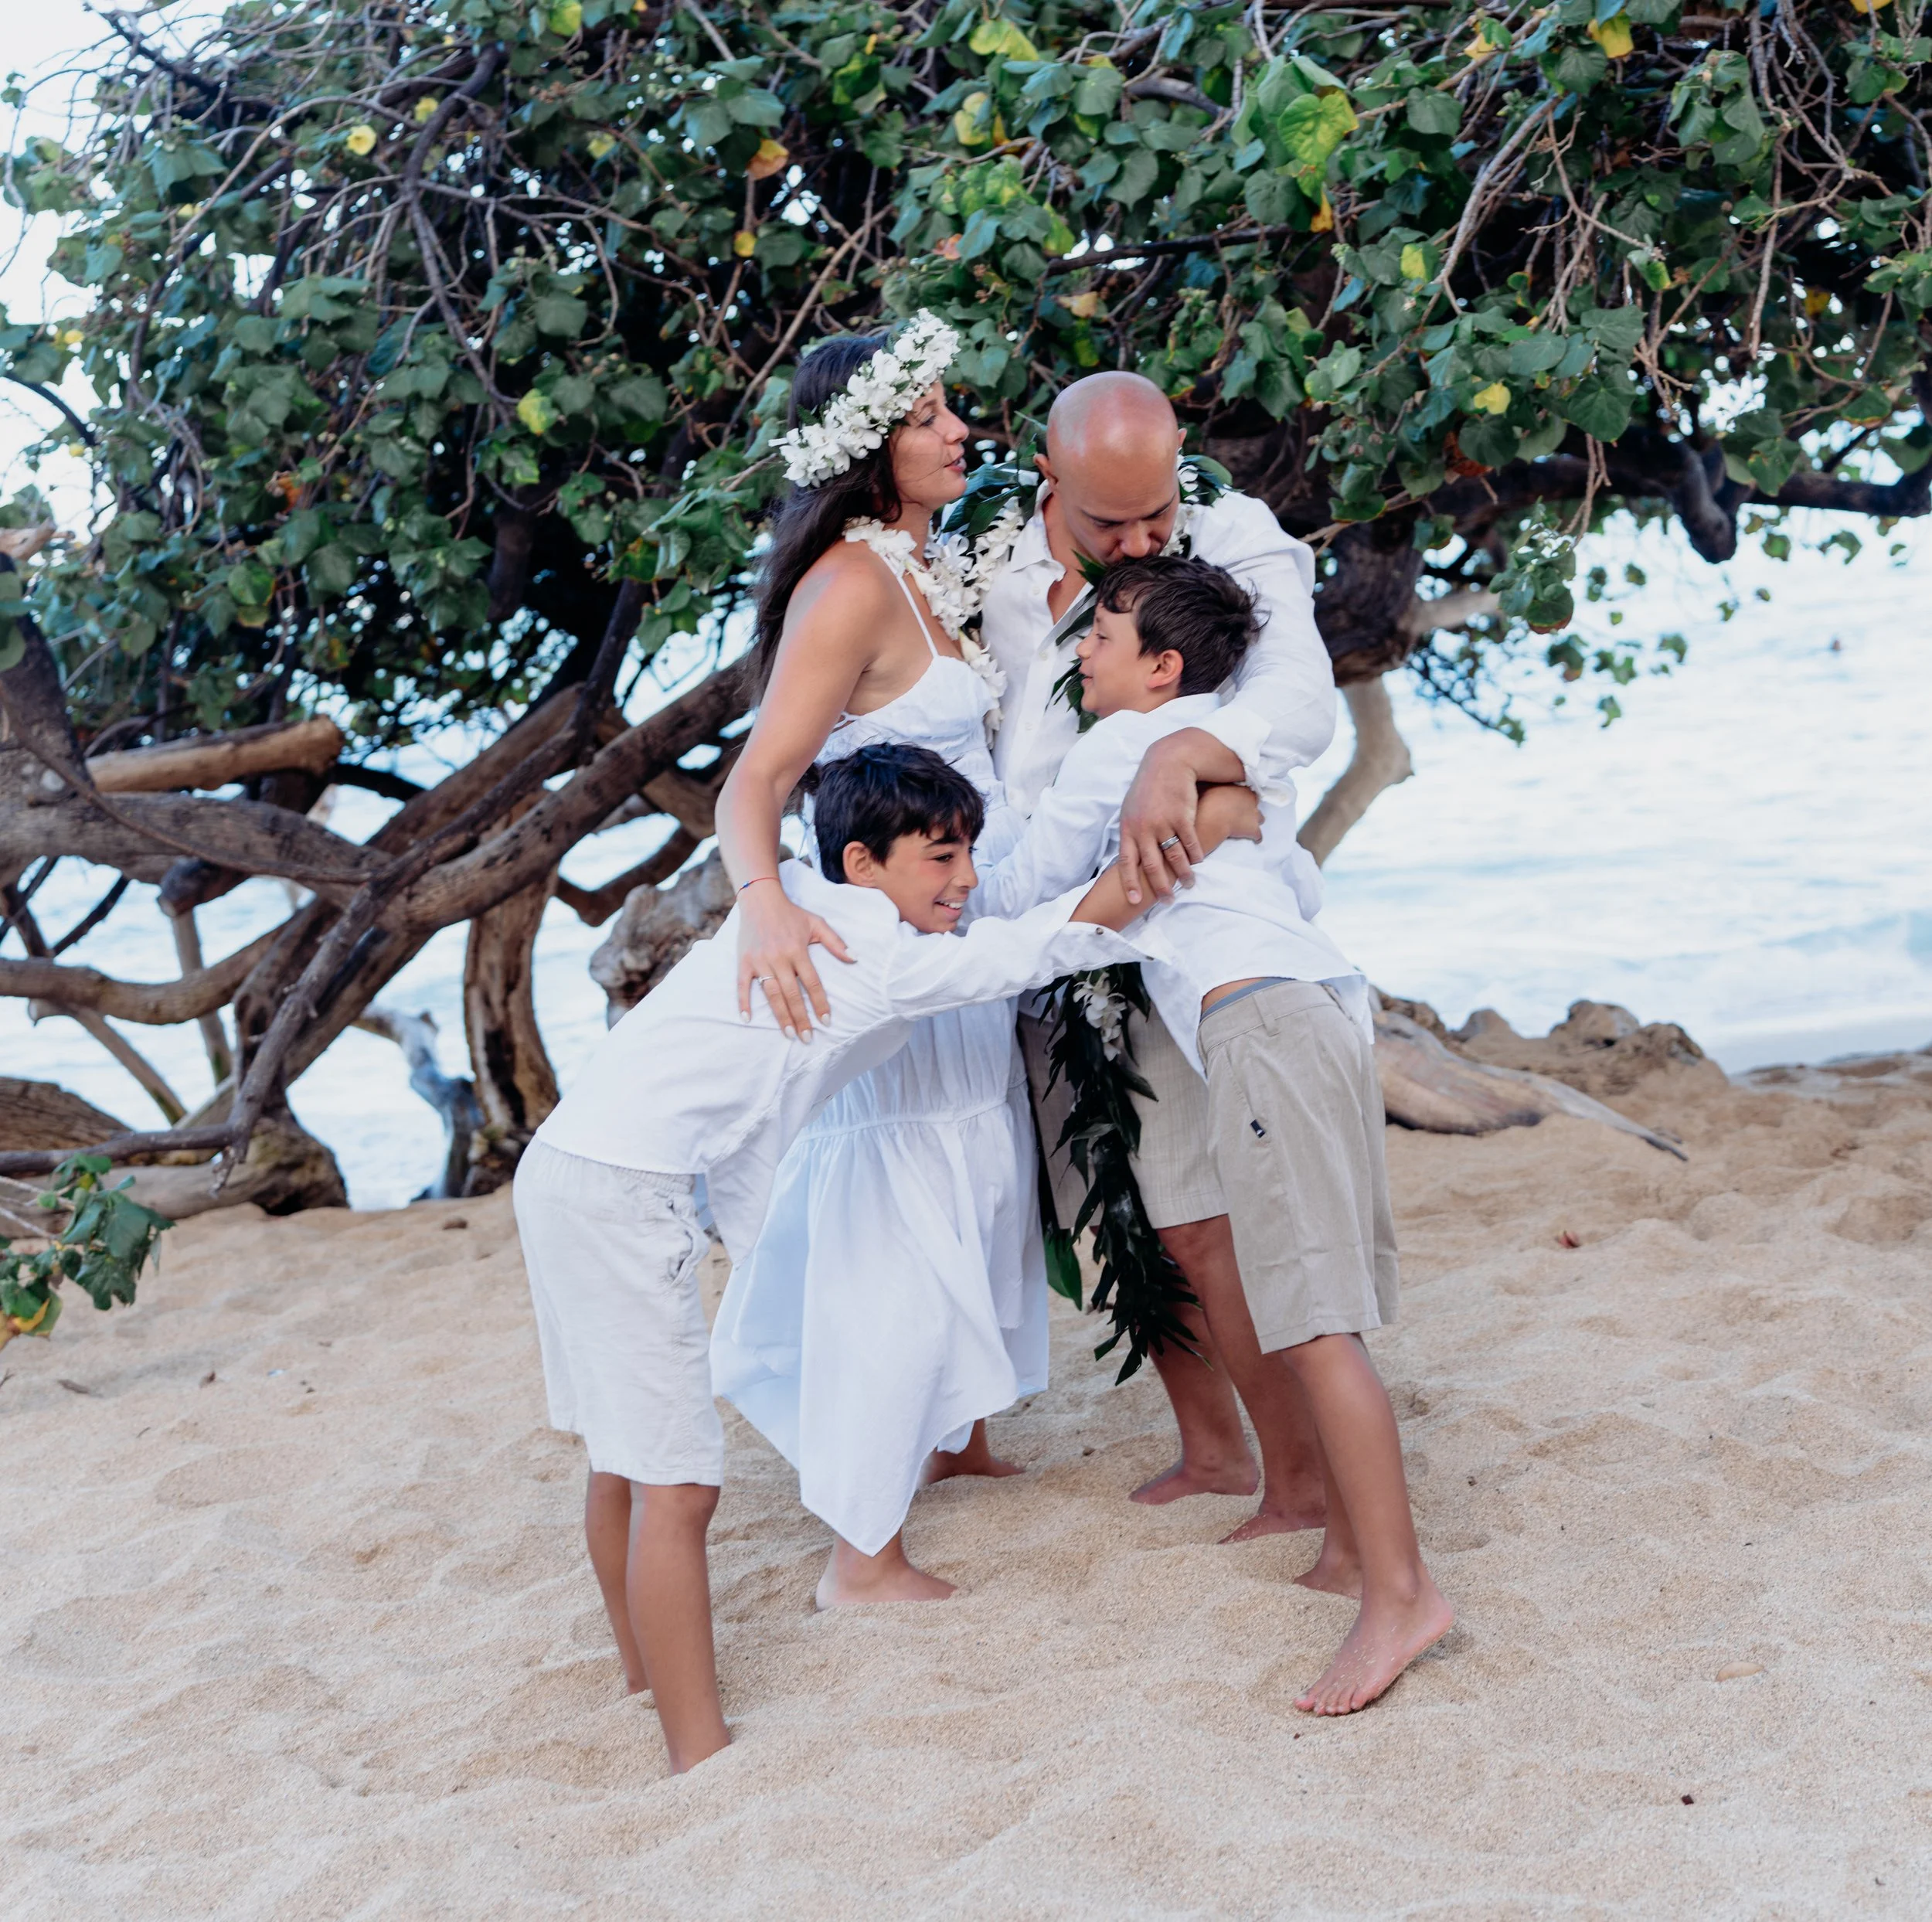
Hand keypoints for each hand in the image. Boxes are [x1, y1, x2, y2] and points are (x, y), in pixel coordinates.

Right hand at [736, 880, 852, 1038]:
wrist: (760, 899)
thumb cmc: (792, 914)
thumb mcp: (817, 923)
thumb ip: (836, 942)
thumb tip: (855, 959)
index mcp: (798, 951)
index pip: (812, 983)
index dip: (819, 1004)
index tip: (826, 1021)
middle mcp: (779, 958)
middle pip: (792, 994)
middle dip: (801, 1018)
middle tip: (807, 1038)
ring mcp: (760, 961)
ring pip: (771, 994)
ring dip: (780, 1015)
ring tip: (789, 1033)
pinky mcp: (744, 961)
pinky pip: (742, 986)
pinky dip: (743, 1002)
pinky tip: (747, 1020)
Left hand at [1116, 737, 1205, 905]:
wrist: (1169, 762)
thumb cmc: (1150, 787)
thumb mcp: (1132, 808)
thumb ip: (1132, 831)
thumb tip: (1129, 854)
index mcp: (1129, 828)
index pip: (1126, 862)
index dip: (1130, 883)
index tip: (1134, 901)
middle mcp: (1144, 829)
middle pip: (1152, 866)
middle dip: (1160, 886)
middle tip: (1168, 900)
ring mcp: (1163, 823)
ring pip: (1174, 857)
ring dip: (1183, 873)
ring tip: (1189, 883)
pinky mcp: (1182, 817)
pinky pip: (1190, 843)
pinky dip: (1195, 855)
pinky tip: (1199, 861)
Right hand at [1196, 781, 1262, 847]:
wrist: (1212, 818)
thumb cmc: (1209, 800)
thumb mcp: (1210, 786)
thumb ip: (1217, 785)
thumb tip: (1213, 784)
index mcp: (1243, 789)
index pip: (1247, 791)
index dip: (1242, 796)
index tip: (1236, 799)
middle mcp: (1252, 801)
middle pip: (1255, 803)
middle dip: (1249, 806)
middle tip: (1239, 810)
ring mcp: (1254, 816)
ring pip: (1260, 818)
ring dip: (1254, 820)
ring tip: (1245, 824)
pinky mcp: (1253, 830)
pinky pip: (1258, 835)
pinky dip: (1256, 837)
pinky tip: (1253, 839)